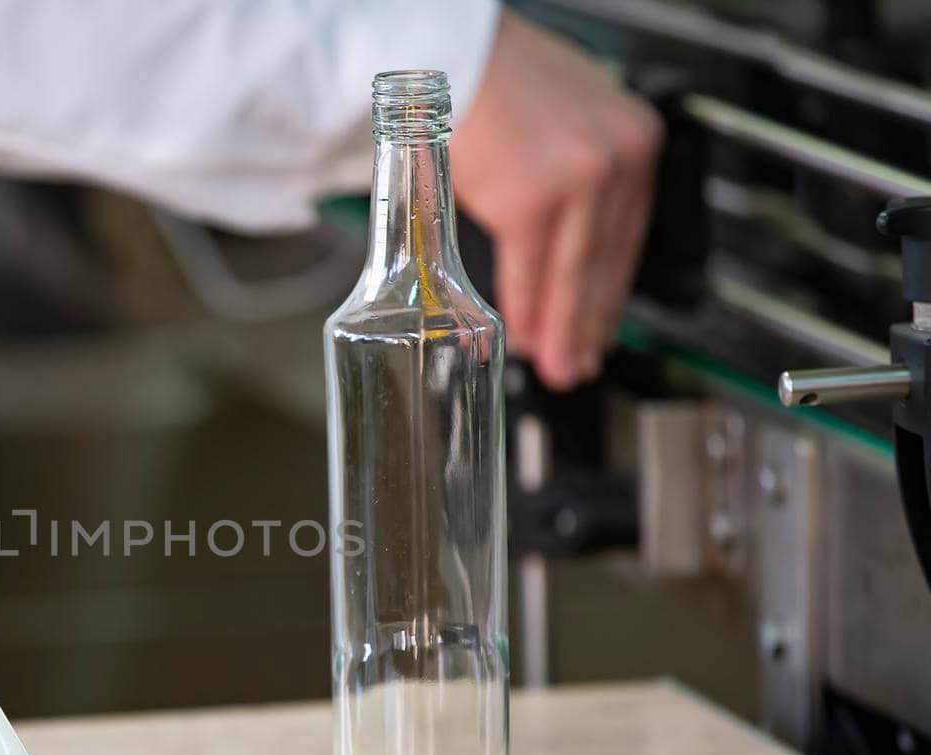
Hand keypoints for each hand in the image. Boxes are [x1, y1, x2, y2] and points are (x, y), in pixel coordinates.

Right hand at [451, 11, 662, 389]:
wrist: (452, 56)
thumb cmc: (495, 79)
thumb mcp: (564, 119)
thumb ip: (577, 171)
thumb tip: (569, 226)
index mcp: (634, 139)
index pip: (628, 236)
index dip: (611, 291)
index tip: (602, 326)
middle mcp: (616, 159)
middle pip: (605, 262)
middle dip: (589, 324)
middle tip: (580, 363)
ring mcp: (577, 181)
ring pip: (575, 275)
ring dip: (562, 330)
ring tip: (556, 366)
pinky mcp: (532, 199)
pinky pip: (531, 271)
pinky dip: (526, 310)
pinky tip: (523, 336)